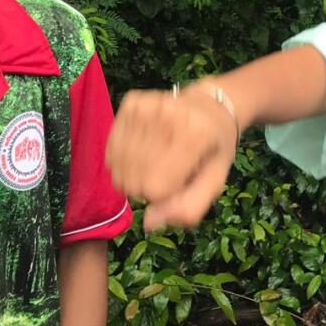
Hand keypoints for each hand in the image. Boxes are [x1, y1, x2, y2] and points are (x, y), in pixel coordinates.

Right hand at [105, 86, 238, 230]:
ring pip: (117, 167)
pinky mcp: (131, 102)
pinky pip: (111, 150)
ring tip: (158, 160)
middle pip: (133, 179)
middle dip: (147, 187)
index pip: (155, 188)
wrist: (210, 108)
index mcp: (197, 134)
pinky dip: (123, 158)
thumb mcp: (214, 181)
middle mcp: (169, 114)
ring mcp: (147, 105)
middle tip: (169, 171)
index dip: (163, 196)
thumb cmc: (213, 149)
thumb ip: (189, 207)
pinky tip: (144, 149)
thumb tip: (150, 223)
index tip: (179, 182)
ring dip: (133, 174)